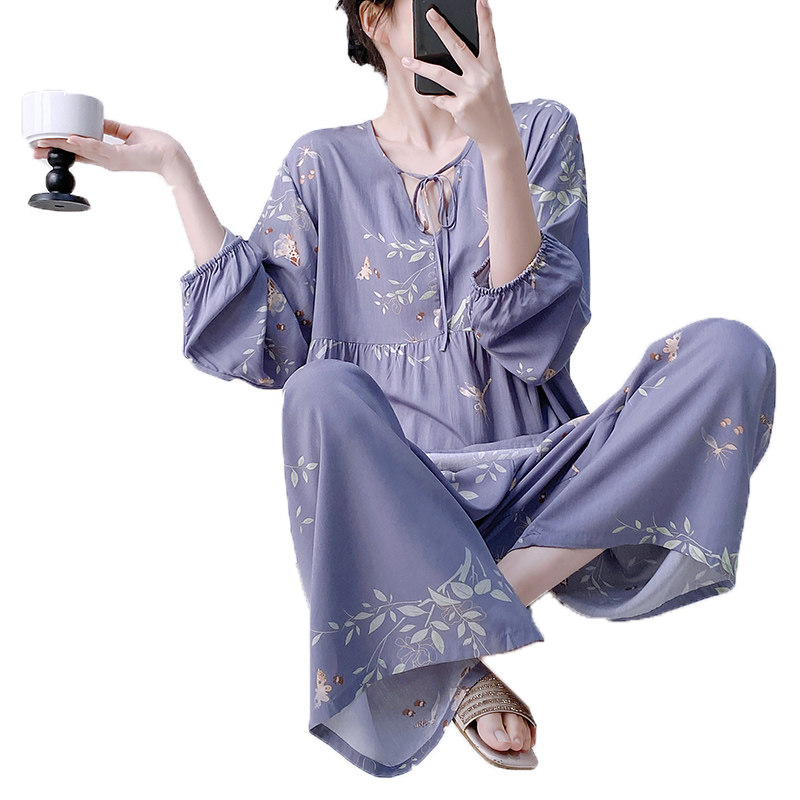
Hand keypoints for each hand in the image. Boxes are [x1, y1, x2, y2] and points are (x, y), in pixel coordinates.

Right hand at [32, 119, 184, 176]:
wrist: (171, 156)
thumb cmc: (156, 147)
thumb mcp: (129, 133)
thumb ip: (112, 128)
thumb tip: (99, 120)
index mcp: (108, 154)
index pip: (80, 151)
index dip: (62, 148)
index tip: (45, 145)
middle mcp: (108, 159)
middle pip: (76, 154)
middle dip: (54, 150)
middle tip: (34, 149)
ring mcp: (112, 159)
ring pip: (82, 151)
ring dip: (62, 145)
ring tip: (44, 141)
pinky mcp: (120, 157)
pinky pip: (98, 149)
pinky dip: (83, 144)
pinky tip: (70, 140)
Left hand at [401, 0, 516, 151]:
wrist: (498, 135)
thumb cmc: (493, 105)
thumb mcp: (491, 82)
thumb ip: (477, 67)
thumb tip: (451, 55)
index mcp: (492, 67)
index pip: (488, 37)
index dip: (485, 18)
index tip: (480, 0)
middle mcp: (482, 77)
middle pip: (458, 48)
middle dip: (443, 29)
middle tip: (430, 14)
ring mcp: (470, 92)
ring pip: (440, 74)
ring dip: (420, 66)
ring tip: (406, 60)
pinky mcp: (459, 108)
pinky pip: (440, 98)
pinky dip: (434, 96)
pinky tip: (430, 94)